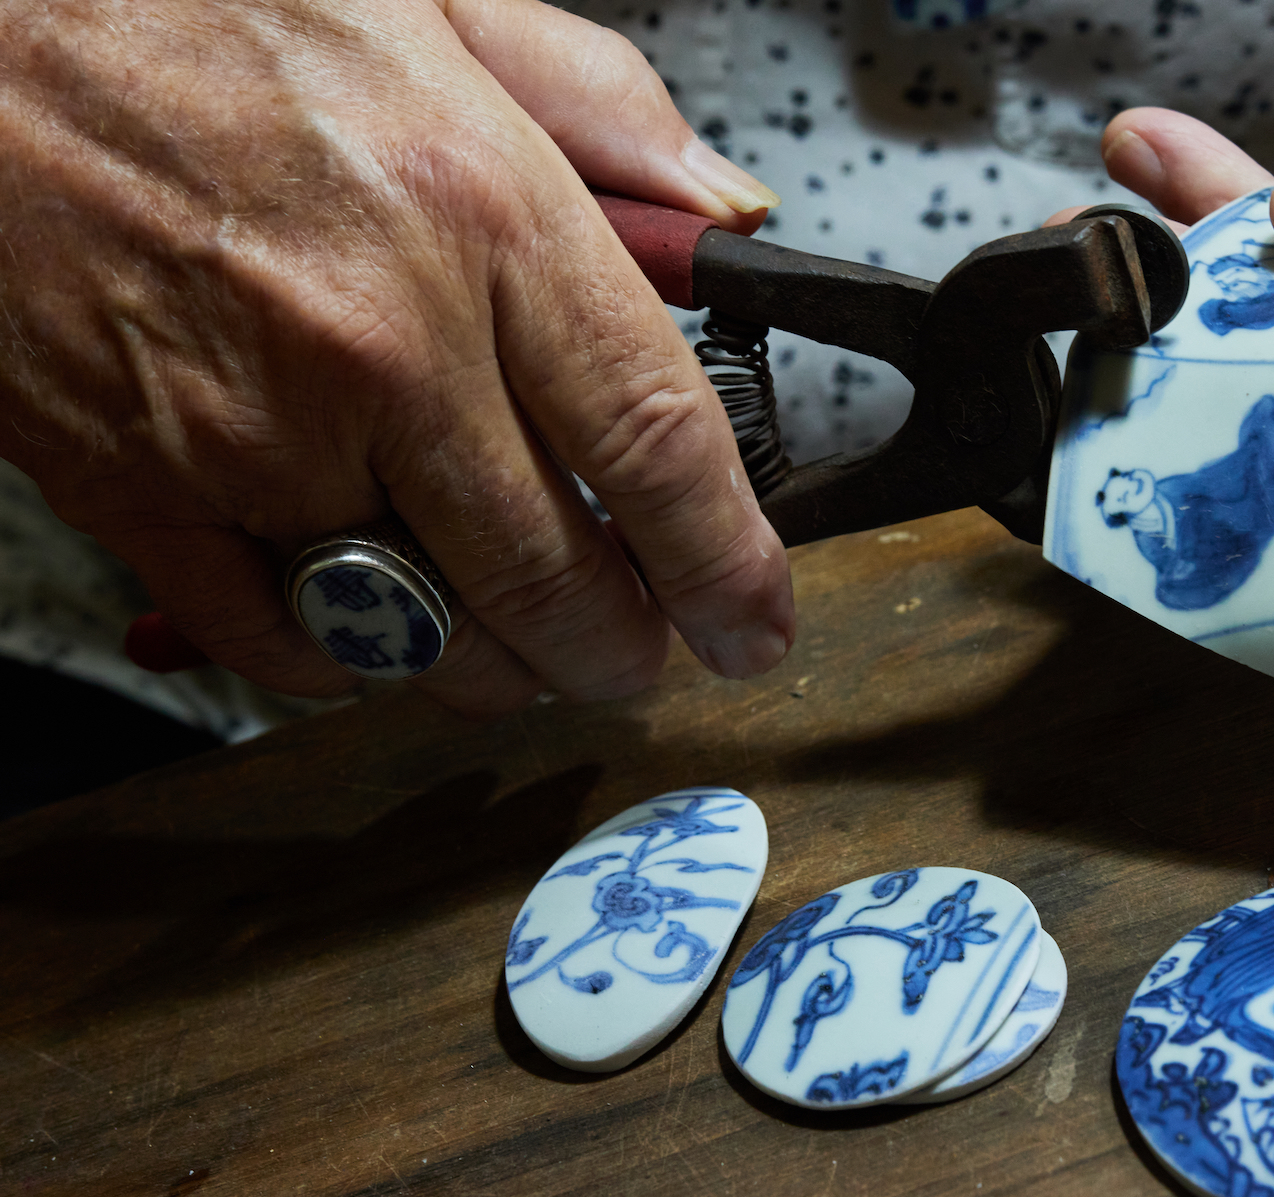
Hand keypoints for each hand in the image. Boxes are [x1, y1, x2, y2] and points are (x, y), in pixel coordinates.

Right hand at [0, 0, 792, 714]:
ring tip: (523, 642)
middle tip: (639, 649)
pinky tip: (372, 622)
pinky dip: (342, 658)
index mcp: (477, 211)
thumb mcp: (434, 0)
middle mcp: (381, 342)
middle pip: (553, 575)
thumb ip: (603, 111)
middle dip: (618, 645)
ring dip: (495, 664)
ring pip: (422, 631)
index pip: (659, 441)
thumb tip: (724, 215)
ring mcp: (250, 431)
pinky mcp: (132, 484)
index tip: (752, 620)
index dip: (727, 563)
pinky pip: (274, 636)